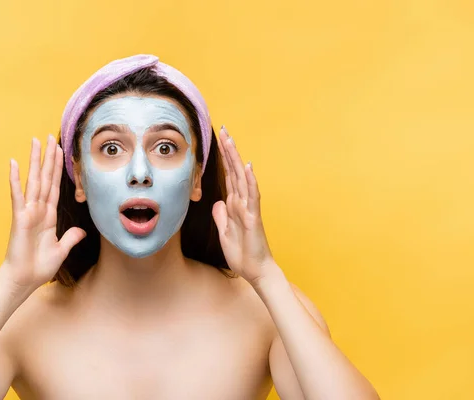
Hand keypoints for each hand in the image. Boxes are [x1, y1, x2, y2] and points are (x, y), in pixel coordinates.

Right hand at [2, 135, 85, 292]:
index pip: (55, 186)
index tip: (60, 152)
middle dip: (48, 158)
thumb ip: (70, 238)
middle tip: (49, 137)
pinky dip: (16, 179)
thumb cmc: (38, 267)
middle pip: (45, 178)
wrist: (23, 280)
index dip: (58, 169)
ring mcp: (28, 212)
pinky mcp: (20, 218)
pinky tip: (14, 163)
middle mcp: (38, 210)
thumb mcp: (61, 250)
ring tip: (35, 141)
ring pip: (33, 181)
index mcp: (48, 215)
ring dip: (35, 161)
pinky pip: (18, 195)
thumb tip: (81, 231)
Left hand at [212, 126, 276, 284]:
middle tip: (223, 130)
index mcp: (234, 205)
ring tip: (231, 140)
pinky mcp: (253, 218)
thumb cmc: (243, 253)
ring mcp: (249, 208)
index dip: (223, 159)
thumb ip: (221, 216)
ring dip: (236, 158)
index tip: (217, 140)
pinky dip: (250, 181)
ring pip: (242, 178)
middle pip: (234, 171)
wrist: (256, 271)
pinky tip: (247, 167)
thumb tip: (218, 202)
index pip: (228, 176)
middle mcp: (242, 202)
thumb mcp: (225, 232)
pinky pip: (252, 196)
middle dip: (228, 150)